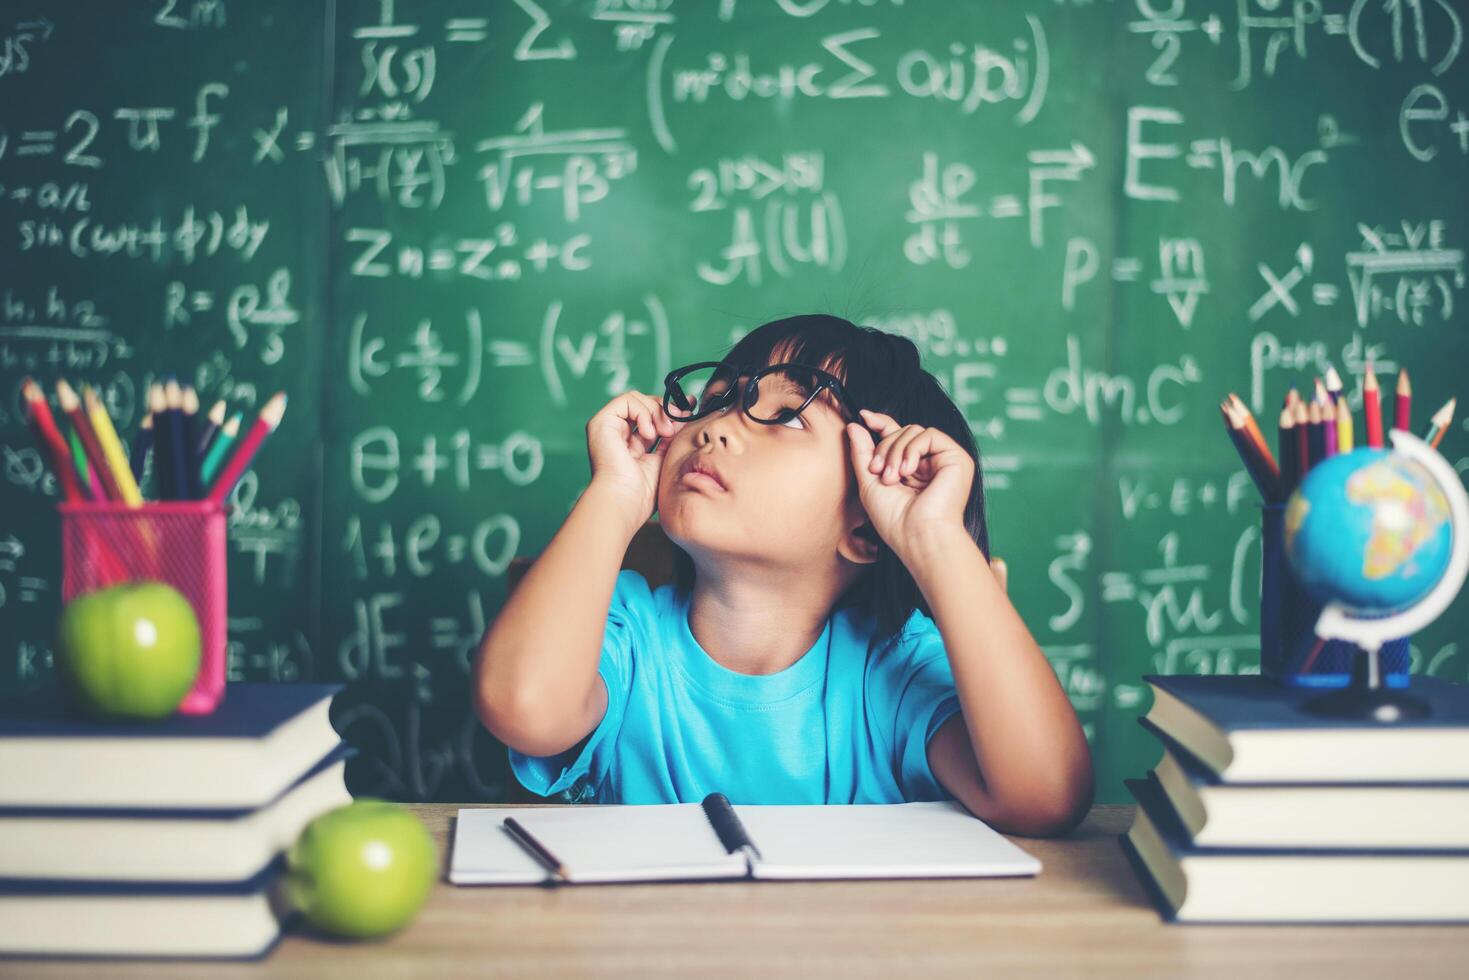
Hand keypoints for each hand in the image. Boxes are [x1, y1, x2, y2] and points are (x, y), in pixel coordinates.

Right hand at [585, 390, 684, 522]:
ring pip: (638, 399)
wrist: (626, 501)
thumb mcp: (667, 456)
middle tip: (680, 420)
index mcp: (633, 444)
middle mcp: (619, 434)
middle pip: (646, 404)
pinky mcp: (600, 422)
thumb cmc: (645, 491)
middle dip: (667, 409)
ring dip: (657, 412)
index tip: (690, 408)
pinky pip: (626, 400)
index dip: (672, 410)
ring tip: (665, 433)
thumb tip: (688, 409)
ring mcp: (608, 427)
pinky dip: (643, 412)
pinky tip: (650, 434)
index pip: (654, 416)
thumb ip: (674, 434)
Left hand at [845, 408, 973, 554]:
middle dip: (884, 447)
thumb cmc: (894, 520)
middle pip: (902, 431)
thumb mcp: (869, 482)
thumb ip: (862, 452)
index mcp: (911, 469)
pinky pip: (929, 434)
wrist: (918, 536)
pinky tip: (908, 471)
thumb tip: (854, 424)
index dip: (881, 423)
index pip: (897, 436)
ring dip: (895, 451)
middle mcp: (929, 463)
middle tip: (879, 472)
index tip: (864, 416)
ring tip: (892, 478)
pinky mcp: (956, 457)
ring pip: (913, 431)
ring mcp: (943, 459)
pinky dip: (912, 449)